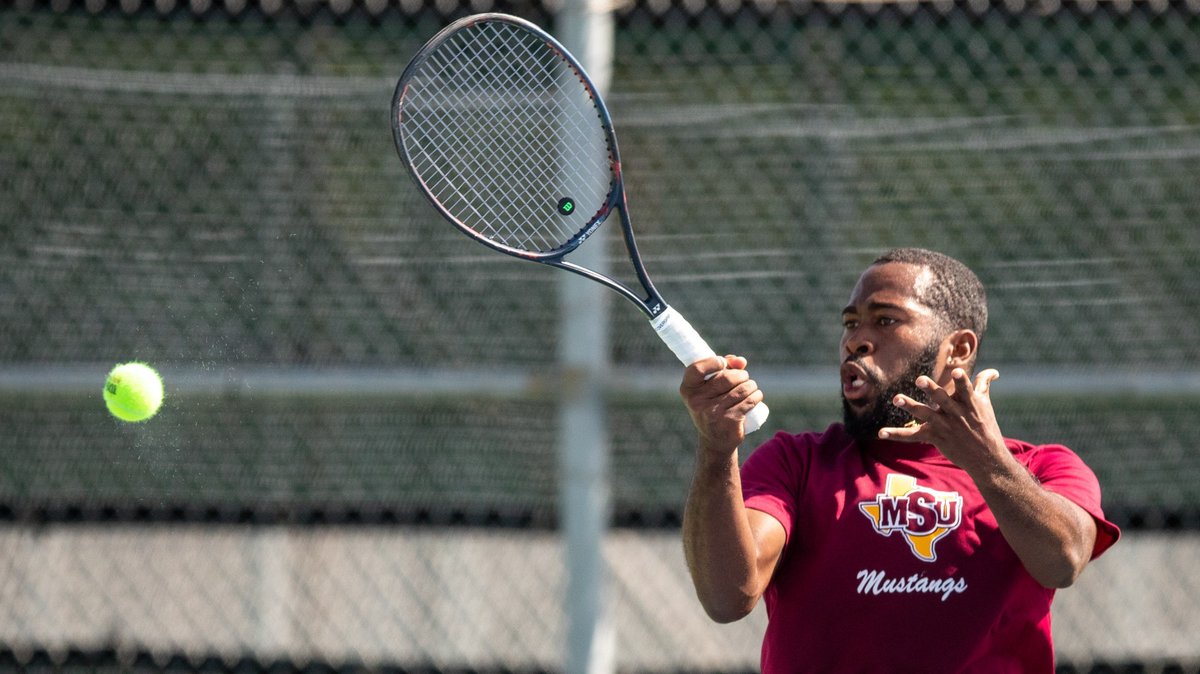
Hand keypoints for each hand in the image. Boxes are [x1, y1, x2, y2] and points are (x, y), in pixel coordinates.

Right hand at [679, 354, 762, 453]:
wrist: (715, 440)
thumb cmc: (713, 406)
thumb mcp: (710, 388)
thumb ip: (723, 368)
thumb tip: (741, 361)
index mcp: (688, 389)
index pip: (697, 369)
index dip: (713, 362)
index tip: (723, 363)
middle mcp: (697, 401)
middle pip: (726, 378)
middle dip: (741, 375)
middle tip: (745, 378)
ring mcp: (713, 412)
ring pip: (741, 389)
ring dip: (751, 385)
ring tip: (751, 388)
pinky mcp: (729, 421)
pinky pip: (748, 402)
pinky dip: (756, 396)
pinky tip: (756, 395)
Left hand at [879, 368, 1005, 472]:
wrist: (986, 459)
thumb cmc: (985, 427)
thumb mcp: (985, 405)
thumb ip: (983, 385)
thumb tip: (993, 371)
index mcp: (969, 402)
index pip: (966, 389)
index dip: (961, 381)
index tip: (957, 372)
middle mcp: (955, 412)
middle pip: (942, 399)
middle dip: (932, 390)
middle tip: (920, 380)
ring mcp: (944, 425)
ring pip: (925, 413)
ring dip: (910, 405)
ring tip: (897, 398)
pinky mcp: (934, 437)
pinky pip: (912, 435)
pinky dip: (896, 434)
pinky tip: (880, 433)